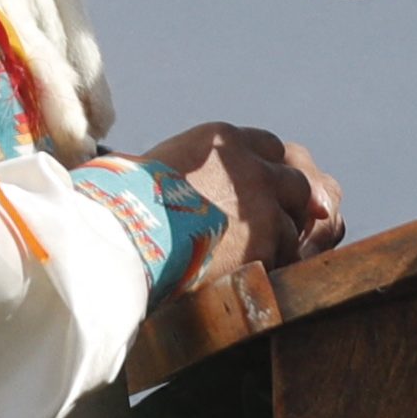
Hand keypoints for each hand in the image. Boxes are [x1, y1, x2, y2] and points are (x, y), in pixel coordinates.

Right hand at [140, 121, 342, 283]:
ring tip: (246, 262)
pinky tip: (245, 276)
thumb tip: (167, 176)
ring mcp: (262, 204)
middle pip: (294, 182)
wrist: (122, 237)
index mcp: (223, 141)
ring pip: (292, 223)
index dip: (268, 172)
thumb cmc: (123, 203)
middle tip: (267, 232)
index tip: (260, 194)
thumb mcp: (158, 164)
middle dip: (285, 206)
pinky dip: (270, 267)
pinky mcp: (263, 242)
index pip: (271, 147)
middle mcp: (250, 166)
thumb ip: (188, 166)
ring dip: (276, 242)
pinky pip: (284, 256)